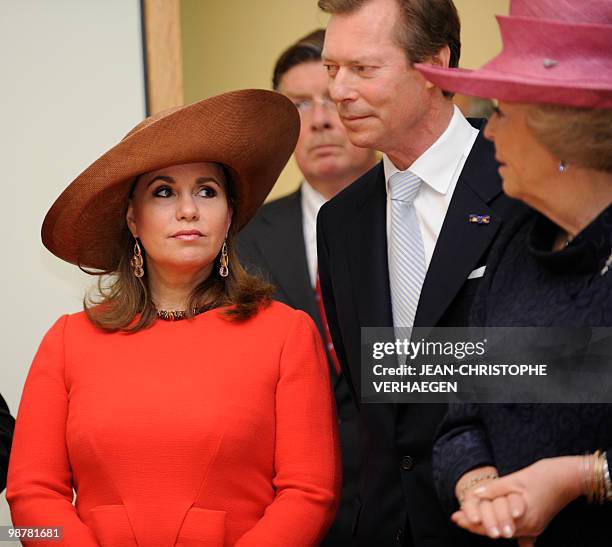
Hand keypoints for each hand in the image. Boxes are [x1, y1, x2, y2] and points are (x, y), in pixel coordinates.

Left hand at [460, 456, 584, 539]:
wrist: (567, 477)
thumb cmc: (541, 476)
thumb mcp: (514, 480)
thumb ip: (494, 489)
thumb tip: (474, 494)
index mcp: (522, 516)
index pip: (491, 525)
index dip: (472, 521)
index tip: (456, 517)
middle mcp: (529, 526)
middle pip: (497, 530)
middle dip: (476, 525)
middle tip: (457, 519)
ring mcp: (535, 527)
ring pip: (506, 531)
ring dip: (488, 526)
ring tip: (469, 521)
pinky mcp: (538, 524)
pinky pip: (519, 532)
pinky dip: (505, 527)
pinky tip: (496, 529)